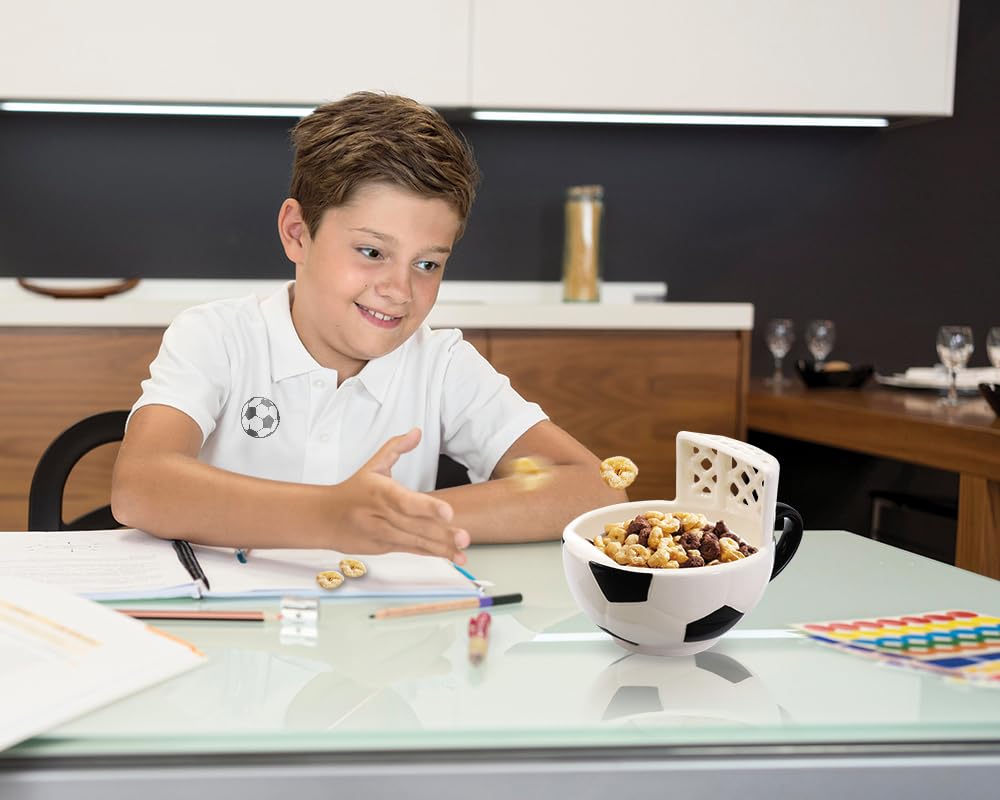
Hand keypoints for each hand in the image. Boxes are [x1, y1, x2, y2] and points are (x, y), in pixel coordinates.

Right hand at [326, 428, 469, 562]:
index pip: (405, 501)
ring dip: (441, 547)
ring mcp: (382, 534)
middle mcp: (381, 515)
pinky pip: (411, 550)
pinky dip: (432, 554)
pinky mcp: (384, 547)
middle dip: (441, 533)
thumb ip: (396, 448)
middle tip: (464, 536)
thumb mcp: (373, 465)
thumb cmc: (353, 490)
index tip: (447, 512)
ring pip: (414, 541)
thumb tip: (416, 432)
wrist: (324, 518)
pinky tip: (452, 557)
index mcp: (379, 492)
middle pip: (414, 525)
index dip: (427, 507)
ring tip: (462, 551)